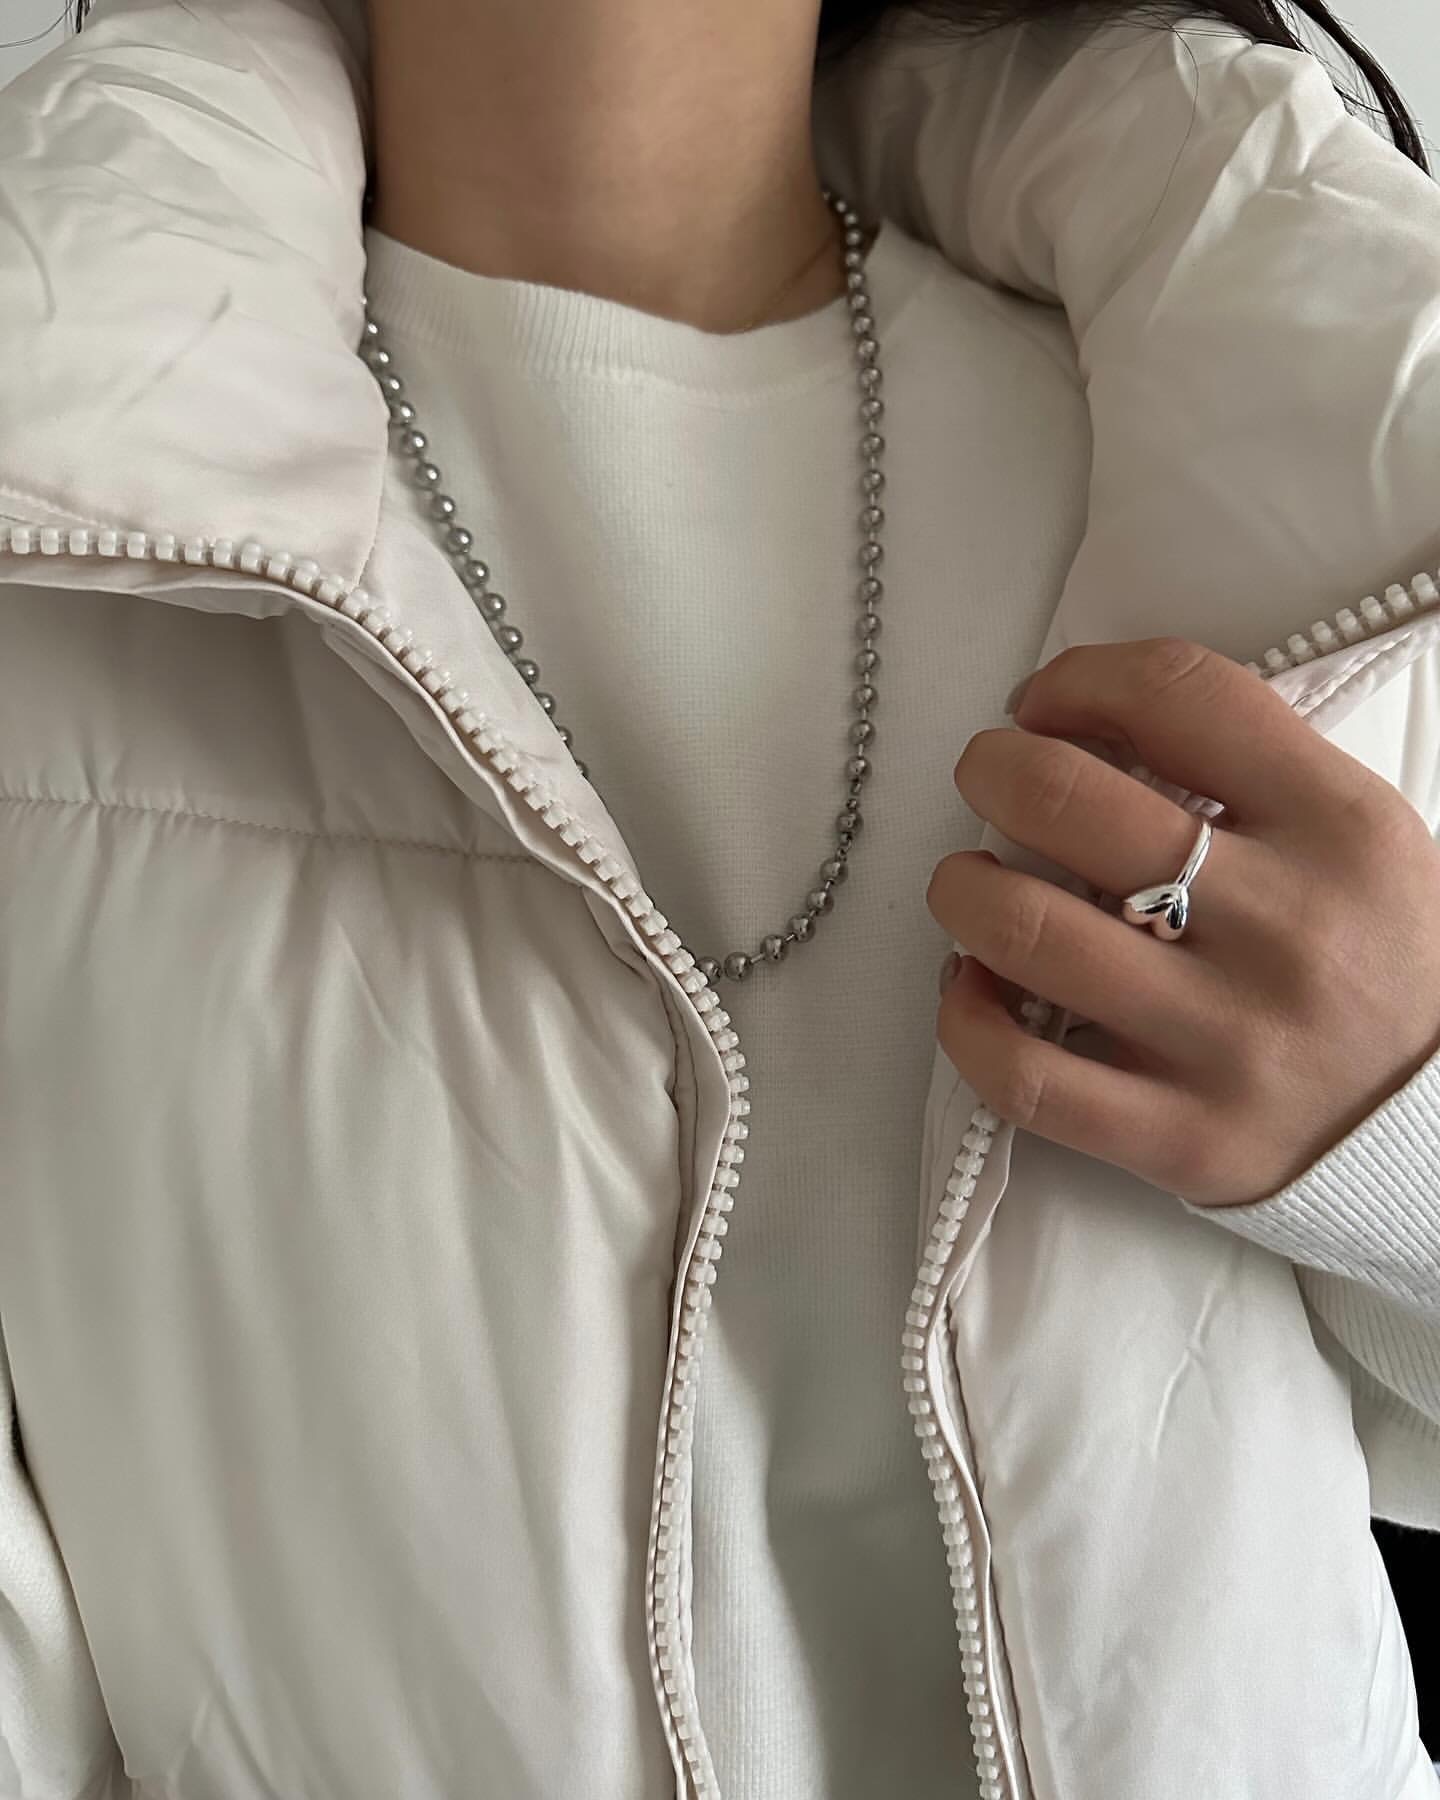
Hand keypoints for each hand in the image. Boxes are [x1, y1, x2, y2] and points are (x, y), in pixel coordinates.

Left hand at [926, 638, 1439, 1206]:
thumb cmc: (1383, 961)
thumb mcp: (1359, 839)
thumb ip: (1248, 774)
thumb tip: (1087, 726)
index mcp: (1340, 826)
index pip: (1178, 696)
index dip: (1080, 680)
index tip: (1045, 702)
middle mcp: (1287, 928)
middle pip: (1071, 803)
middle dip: (995, 768)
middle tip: (989, 776)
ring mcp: (1230, 1041)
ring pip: (1026, 933)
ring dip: (962, 890)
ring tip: (969, 884)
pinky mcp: (1184, 1138)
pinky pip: (1024, 1075)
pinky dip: (965, 1020)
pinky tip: (971, 986)